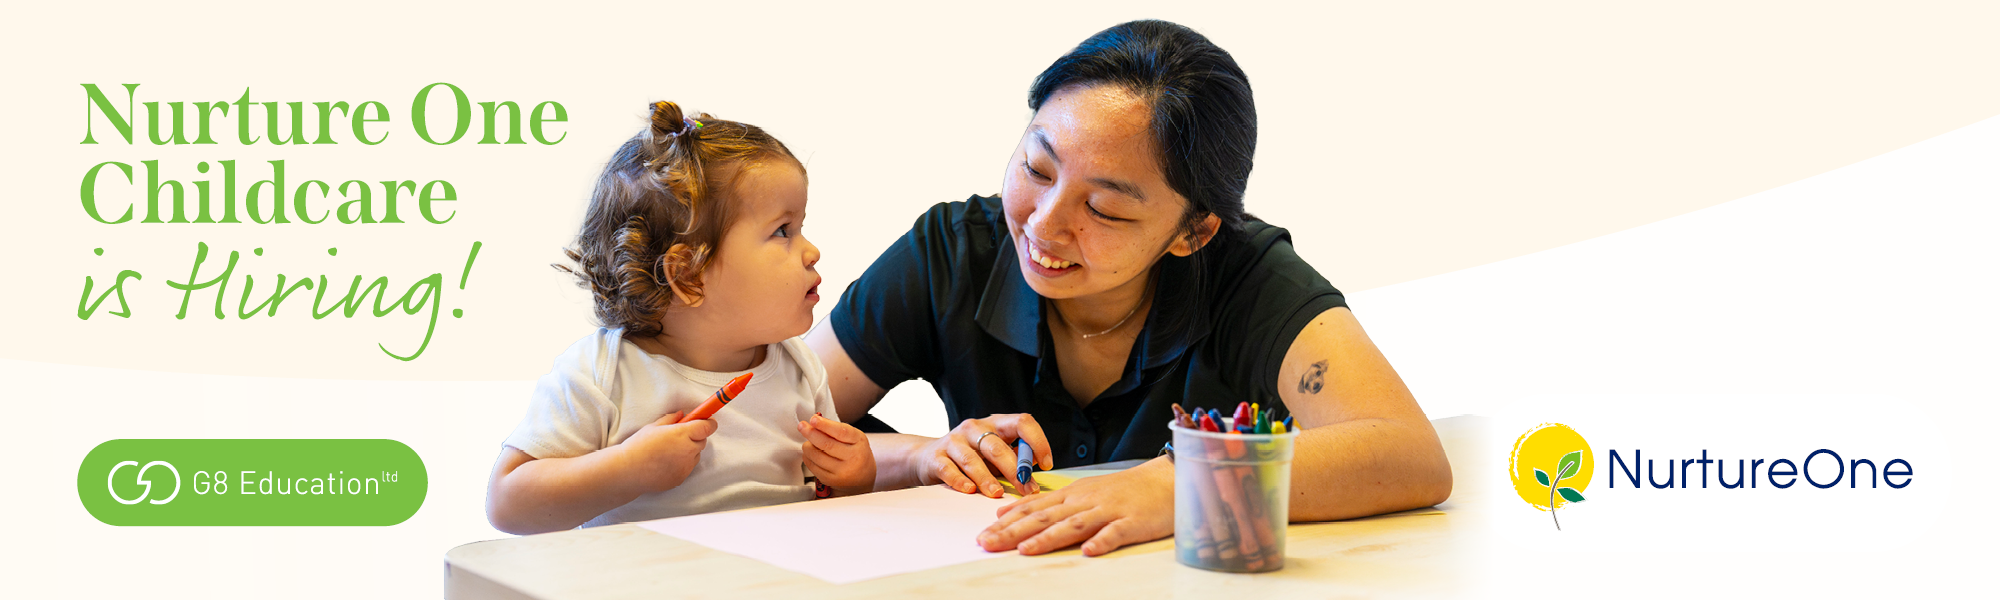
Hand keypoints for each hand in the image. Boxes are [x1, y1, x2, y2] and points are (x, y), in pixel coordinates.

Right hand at [617, 411, 717, 493]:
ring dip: (689, 452)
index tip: (707, 421)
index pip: (707, 427)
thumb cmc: (639, 446)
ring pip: (696, 455)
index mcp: (682, 434)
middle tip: (679, 437)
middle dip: (695, 437)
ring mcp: (686, 466)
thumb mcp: (653, 427)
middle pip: (703, 441)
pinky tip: (665, 463)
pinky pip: (688, 468)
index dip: (708, 423)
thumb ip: (671, 419)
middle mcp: (687, 450)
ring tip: (668, 452)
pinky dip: (682, 464)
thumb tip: (682, 415)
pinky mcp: (682, 478)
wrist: (628, 471)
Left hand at [799, 413, 874, 494]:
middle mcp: (852, 458)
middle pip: (826, 444)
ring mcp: (841, 471)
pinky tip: (810, 453)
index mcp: (858, 442)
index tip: (813, 419)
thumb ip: (836, 428)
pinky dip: (807, 457)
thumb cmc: (856, 452)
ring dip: (807, 446)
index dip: (825, 425)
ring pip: (817, 456)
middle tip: (802, 426)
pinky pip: (813, 467)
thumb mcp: (854, 437)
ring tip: (808, 442)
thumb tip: (815, 420)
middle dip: (811, 433)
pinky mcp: (830, 480)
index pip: (841, 432)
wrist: (864, 476)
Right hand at [915, 413, 1053, 497]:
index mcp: (995, 423)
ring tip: (997, 493)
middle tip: (1027, 489)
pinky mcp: (937, 456)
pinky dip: (960, 480)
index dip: (1038, 441)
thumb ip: (1015, 457)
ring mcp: (954, 441)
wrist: (928, 457)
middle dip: (1015, 470)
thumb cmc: (971, 458)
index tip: (1046, 464)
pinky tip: (969, 491)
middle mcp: (974, 428)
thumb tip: (1035, 469)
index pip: (1022, 422)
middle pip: (998, 446)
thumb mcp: (995, 454)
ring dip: (987, 478)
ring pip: (972, 459)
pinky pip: (949, 469)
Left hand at [977, 457, 1173, 555]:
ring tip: (1025, 550)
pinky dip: (1102, 541)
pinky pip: (1116, 533)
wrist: (1166, 479)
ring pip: (1074, 524)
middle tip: (987, 544)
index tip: (981, 535)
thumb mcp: (1082, 492)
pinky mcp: (1133, 522)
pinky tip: (1088, 552)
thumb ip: (1048, 505)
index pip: (1032, 508)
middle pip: (1045, 517)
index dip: (1006, 522)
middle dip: (1013, 532)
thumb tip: (1009, 513)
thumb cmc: (1124, 490)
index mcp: (1072, 495)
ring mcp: (1109, 511)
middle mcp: (1085, 501)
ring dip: (1048, 537)